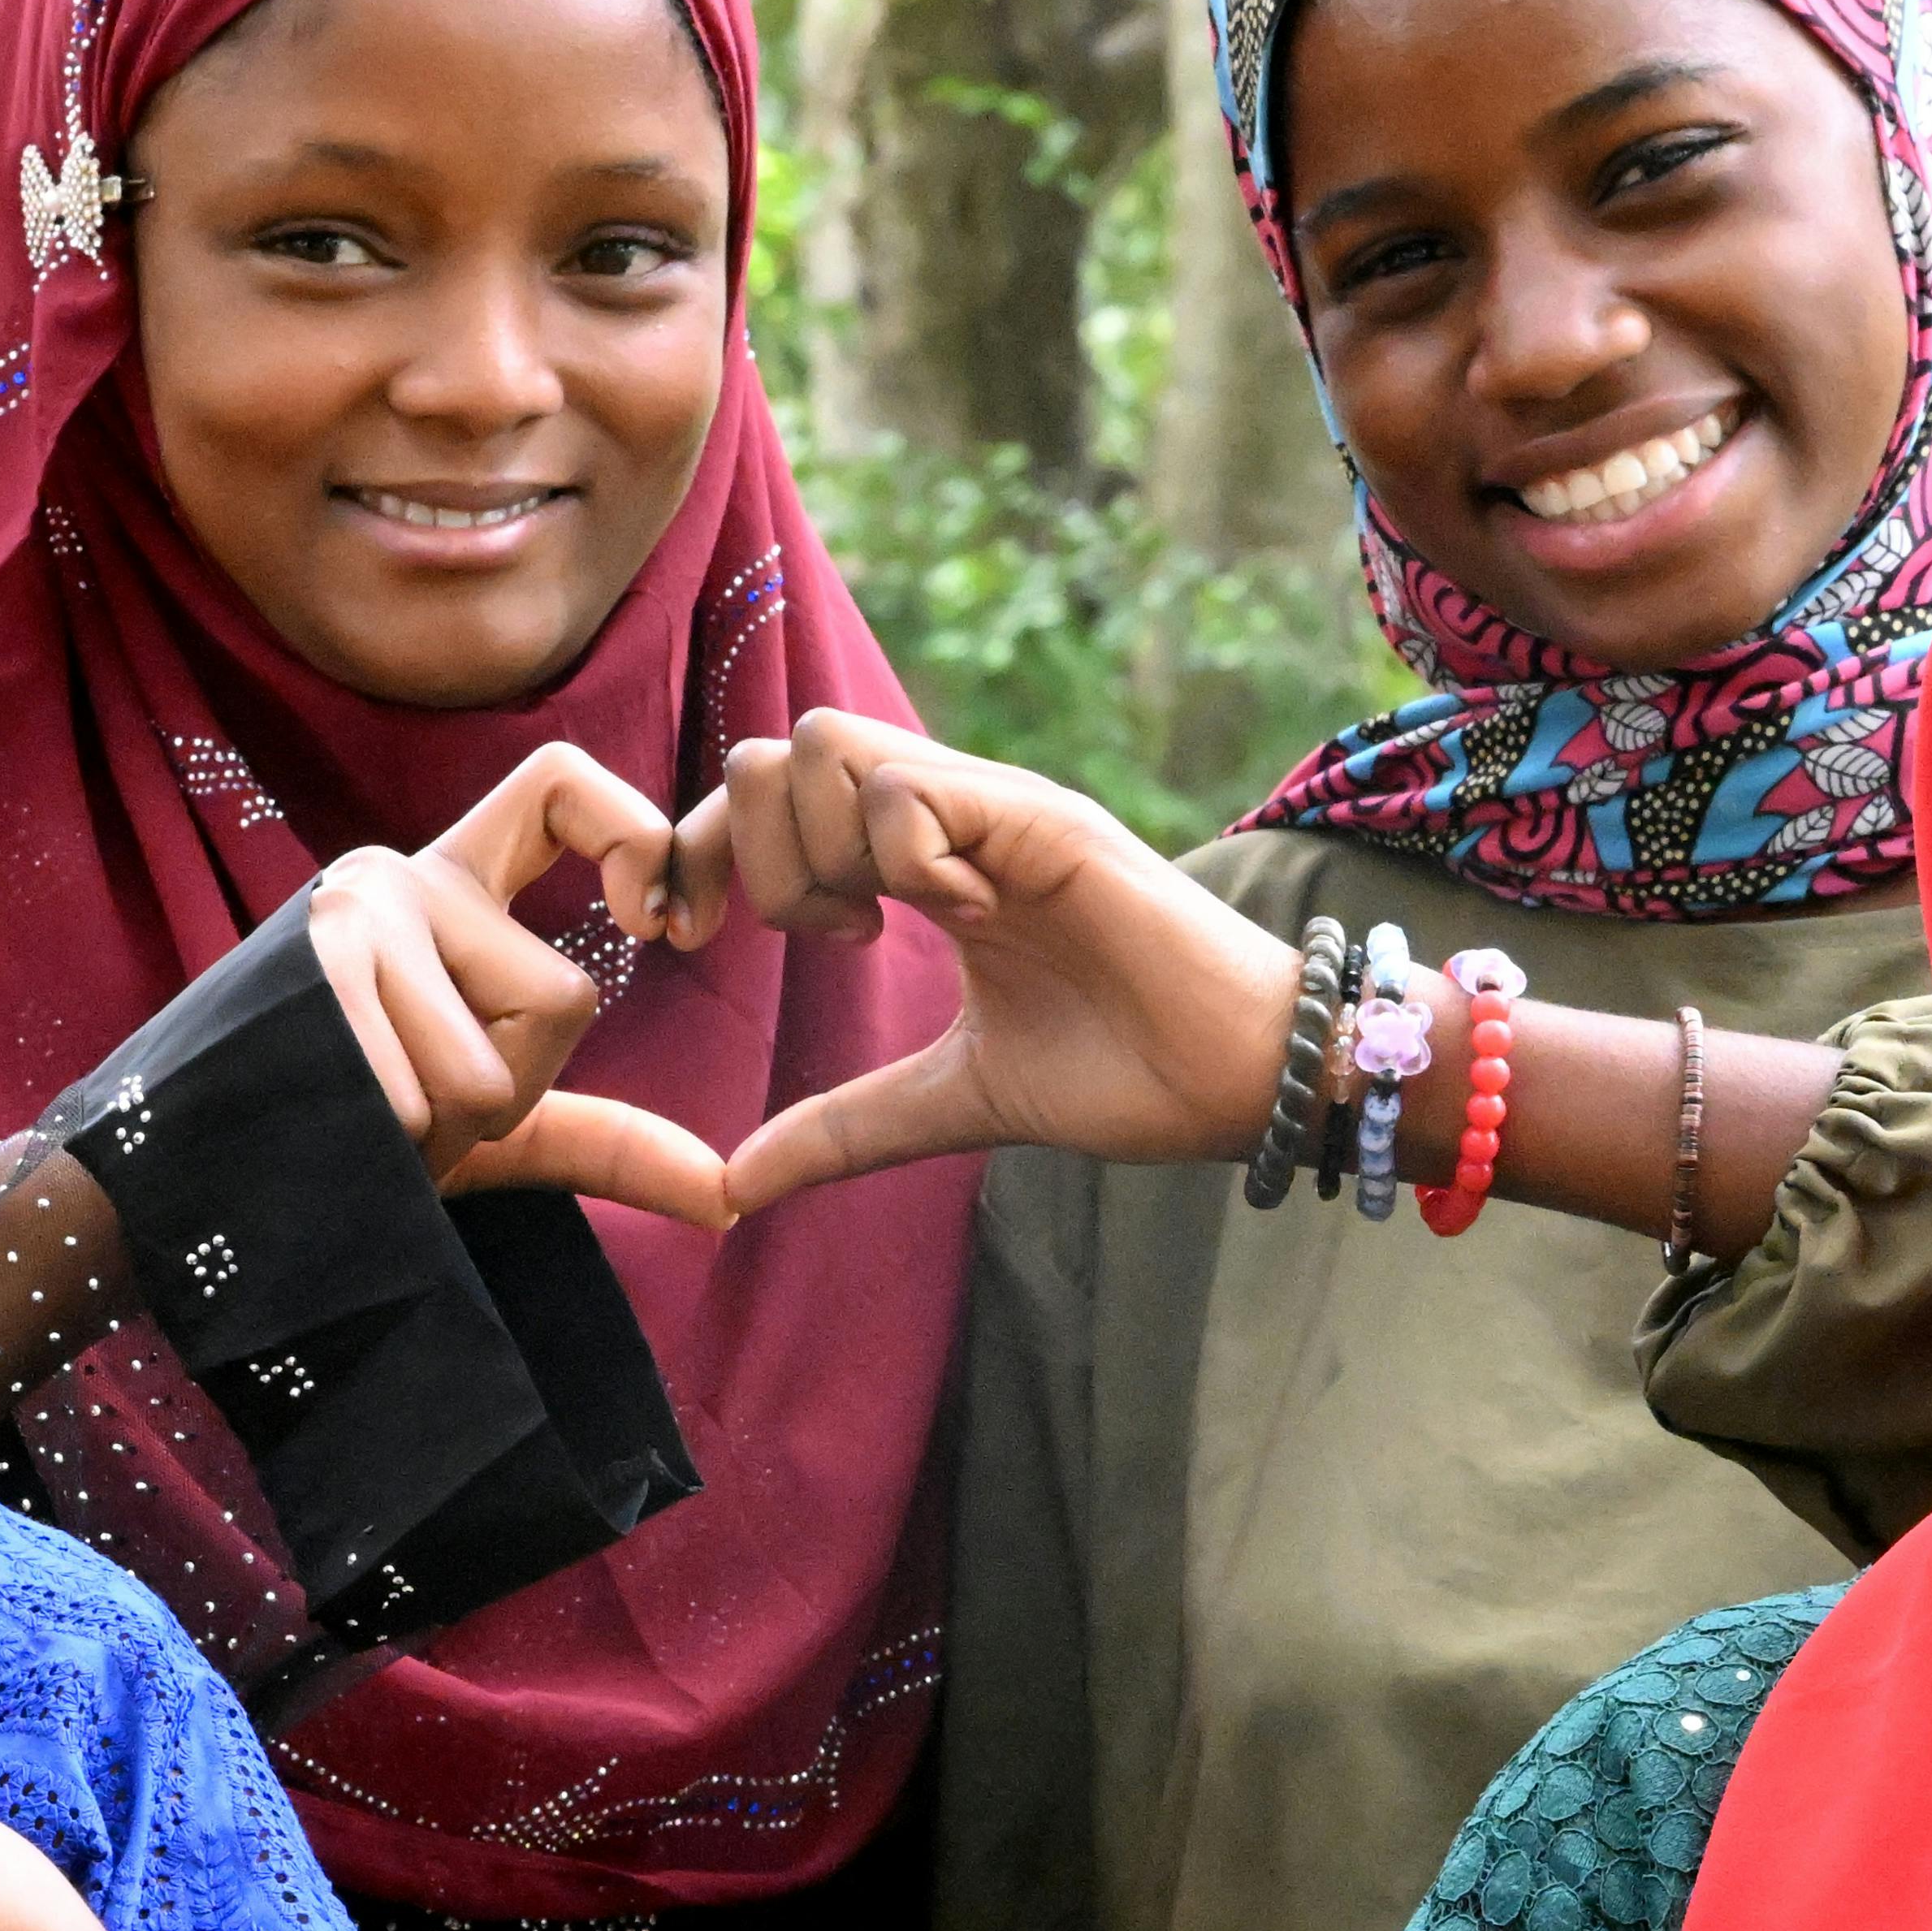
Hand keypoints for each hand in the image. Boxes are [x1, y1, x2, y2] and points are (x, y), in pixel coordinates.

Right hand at [301, 742, 729, 1225]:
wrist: (204, 1182)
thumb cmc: (356, 1137)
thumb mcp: (495, 1126)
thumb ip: (609, 1139)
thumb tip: (730, 1198)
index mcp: (451, 884)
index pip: (564, 787)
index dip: (639, 834)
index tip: (665, 925)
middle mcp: (398, 875)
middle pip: (562, 994)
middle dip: (514, 1088)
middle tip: (419, 1097)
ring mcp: (348, 914)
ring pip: (491, 1068)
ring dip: (447, 1129)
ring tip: (369, 1112)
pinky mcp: (310, 969)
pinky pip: (421, 1097)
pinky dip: (397, 1145)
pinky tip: (341, 1125)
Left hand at [672, 710, 1302, 1208]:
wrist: (1238, 1079)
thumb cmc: (1121, 1074)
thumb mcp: (951, 1102)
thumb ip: (842, 1128)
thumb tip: (733, 1183)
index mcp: (920, 863)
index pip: (766, 799)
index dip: (703, 854)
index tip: (693, 937)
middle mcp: (949, 815)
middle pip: (773, 752)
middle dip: (750, 851)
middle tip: (823, 937)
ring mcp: (992, 807)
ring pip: (824, 746)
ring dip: (824, 850)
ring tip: (892, 927)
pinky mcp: (1039, 819)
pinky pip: (909, 790)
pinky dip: (903, 860)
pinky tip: (963, 920)